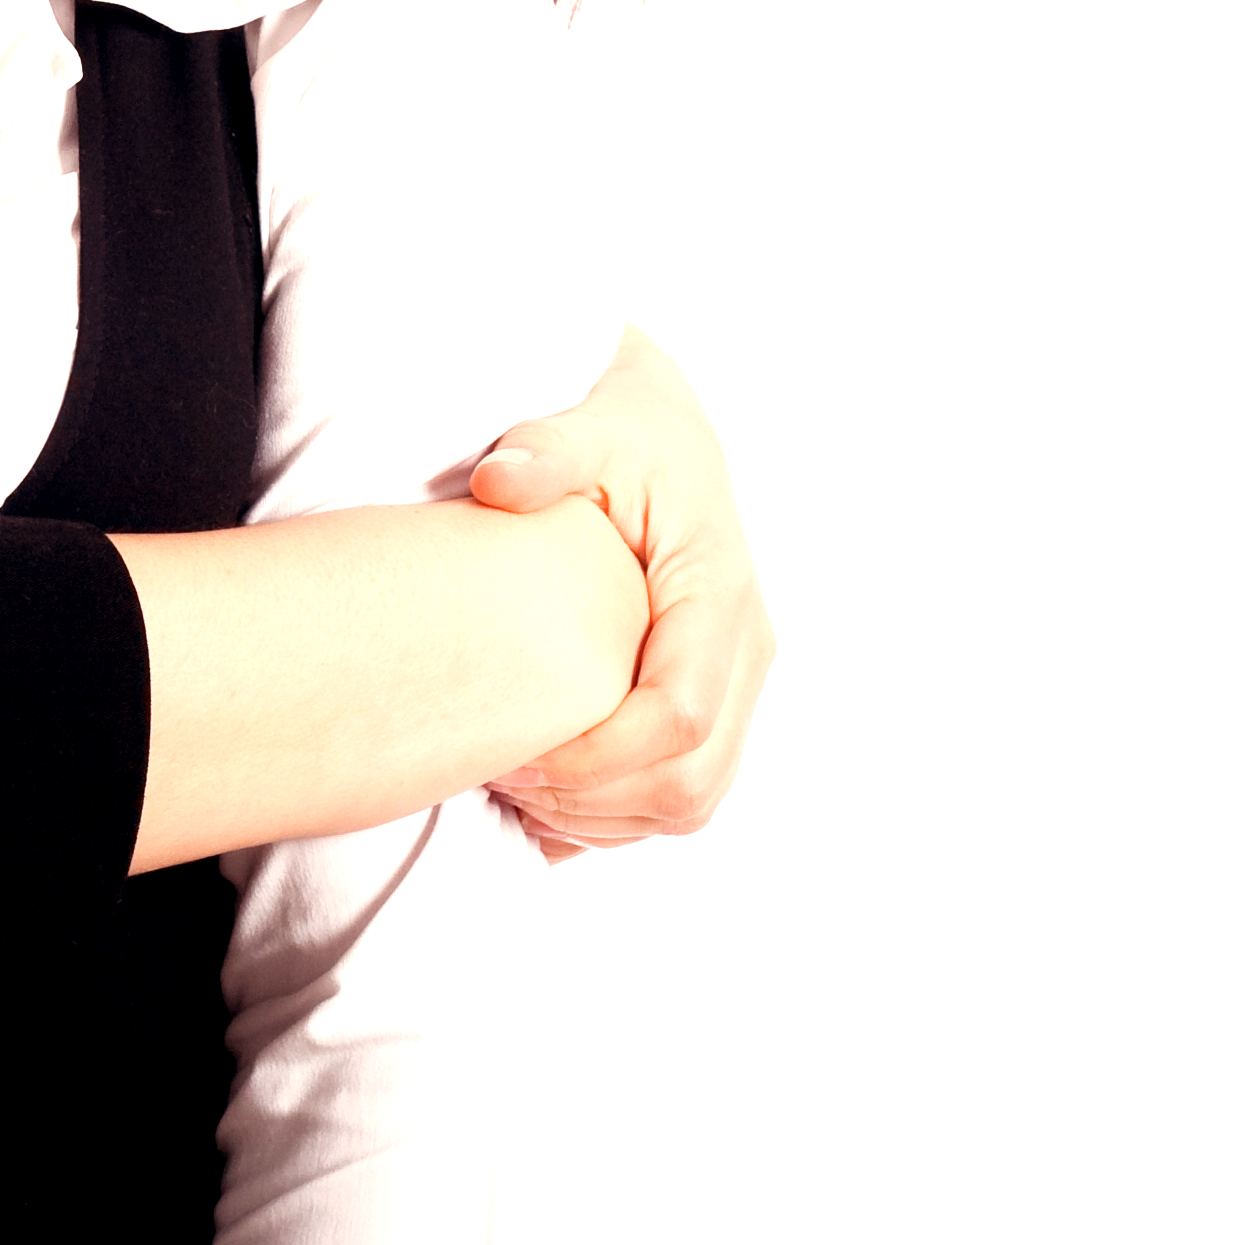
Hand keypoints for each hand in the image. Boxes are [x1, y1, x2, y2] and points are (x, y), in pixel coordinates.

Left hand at [464, 332, 772, 862]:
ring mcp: (737, 684)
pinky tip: (546, 790)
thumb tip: (501, 480)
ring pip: (691, 802)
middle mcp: (745, 649)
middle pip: (691, 781)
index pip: (679, 715)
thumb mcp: (585, 426)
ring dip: (602, 818)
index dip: (598, 757)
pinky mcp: (718, 705)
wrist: (664, 433)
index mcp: (718, 591)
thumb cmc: (622, 433)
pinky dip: (616, 816)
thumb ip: (546, 449)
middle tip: (500, 779)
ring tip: (515, 787)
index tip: (512, 756)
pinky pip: (684, 797)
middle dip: (593, 802)